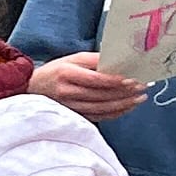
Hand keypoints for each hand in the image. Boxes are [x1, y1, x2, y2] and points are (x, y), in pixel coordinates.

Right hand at [29, 53, 148, 119]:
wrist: (33, 89)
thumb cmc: (55, 71)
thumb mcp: (72, 59)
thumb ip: (94, 60)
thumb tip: (119, 61)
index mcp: (67, 74)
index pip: (96, 79)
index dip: (116, 81)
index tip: (133, 79)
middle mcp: (68, 92)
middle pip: (102, 95)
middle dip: (125, 92)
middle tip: (143, 87)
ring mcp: (71, 107)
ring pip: (102, 108)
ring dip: (124, 104)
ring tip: (140, 98)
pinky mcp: (75, 116)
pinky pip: (99, 117)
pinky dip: (115, 113)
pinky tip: (127, 107)